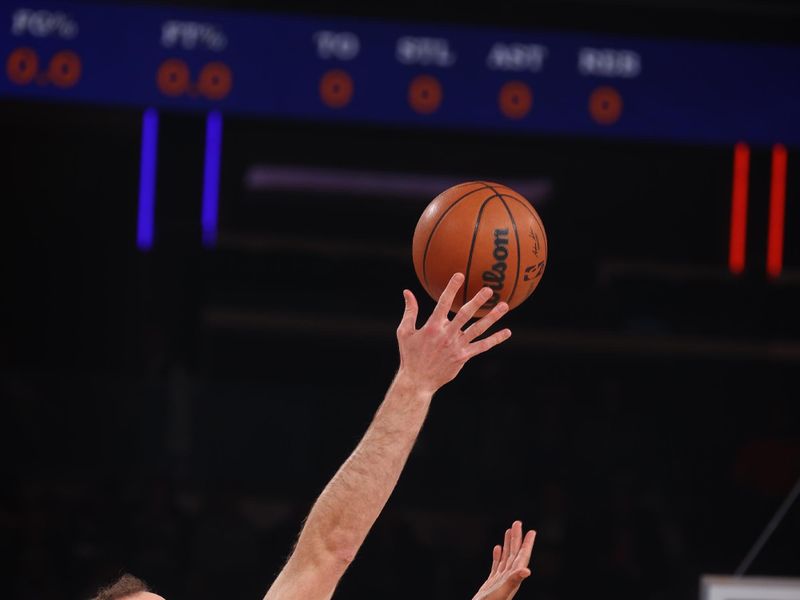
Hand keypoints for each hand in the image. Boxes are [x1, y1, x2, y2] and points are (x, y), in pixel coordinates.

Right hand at [395, 273, 511, 394]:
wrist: (418, 381)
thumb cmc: (410, 355)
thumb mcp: (405, 332)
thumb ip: (410, 311)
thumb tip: (407, 291)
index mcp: (432, 327)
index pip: (443, 303)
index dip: (451, 288)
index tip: (460, 275)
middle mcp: (447, 335)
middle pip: (465, 315)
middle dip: (477, 301)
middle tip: (489, 289)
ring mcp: (457, 346)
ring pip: (478, 329)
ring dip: (492, 317)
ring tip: (504, 306)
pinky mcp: (464, 357)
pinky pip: (482, 347)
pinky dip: (495, 339)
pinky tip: (507, 332)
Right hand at [472, 521, 535, 599]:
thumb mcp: (503, 591)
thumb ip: (514, 580)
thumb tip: (527, 570)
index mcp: (514, 577)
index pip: (522, 557)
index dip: (527, 544)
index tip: (532, 532)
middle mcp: (509, 577)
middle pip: (515, 554)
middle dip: (517, 539)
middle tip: (518, 522)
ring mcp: (500, 579)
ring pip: (506, 558)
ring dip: (508, 544)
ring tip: (509, 531)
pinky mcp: (492, 582)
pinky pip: (496, 565)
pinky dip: (497, 555)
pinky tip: (497, 548)